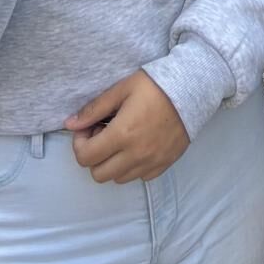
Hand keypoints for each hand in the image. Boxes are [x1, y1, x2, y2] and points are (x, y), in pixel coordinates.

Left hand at [65, 71, 190, 182]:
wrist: (193, 88)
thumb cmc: (155, 84)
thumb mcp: (121, 89)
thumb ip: (94, 109)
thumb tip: (70, 124)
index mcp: (122, 134)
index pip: (85, 157)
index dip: (79, 144)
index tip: (88, 128)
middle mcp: (136, 154)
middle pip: (98, 174)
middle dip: (94, 156)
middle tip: (102, 135)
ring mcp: (152, 162)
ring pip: (118, 178)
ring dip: (112, 163)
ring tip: (121, 140)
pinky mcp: (165, 164)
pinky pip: (140, 177)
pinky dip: (133, 167)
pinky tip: (137, 146)